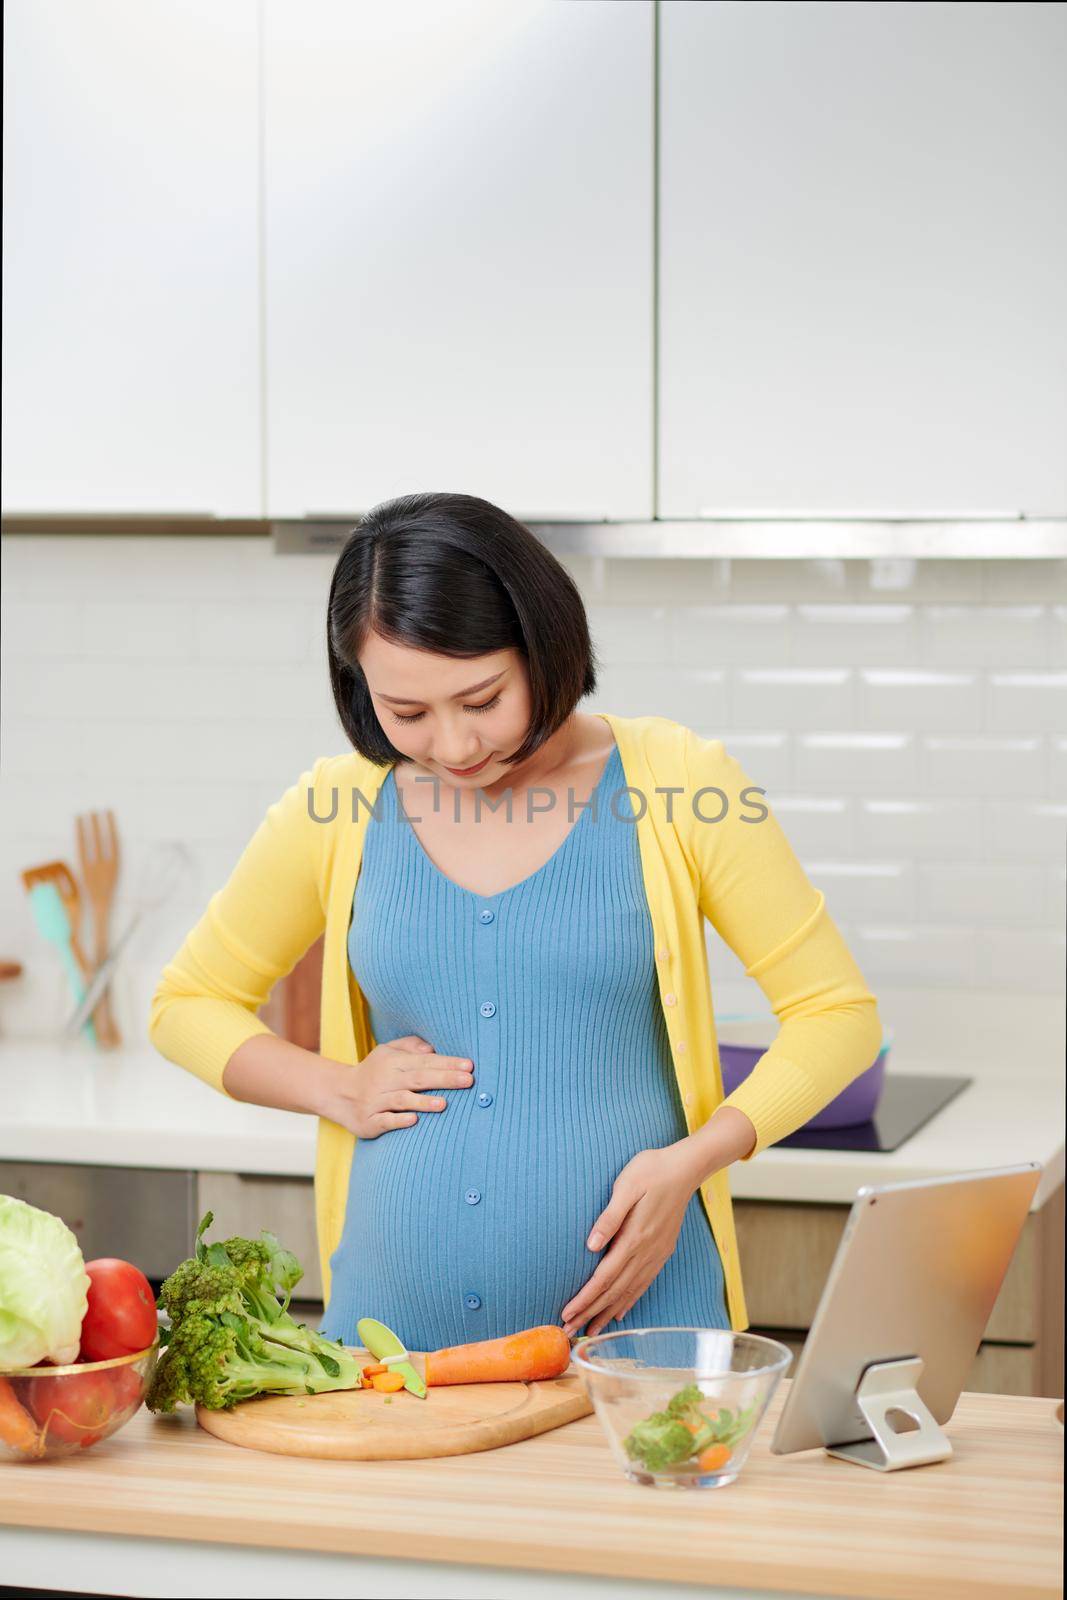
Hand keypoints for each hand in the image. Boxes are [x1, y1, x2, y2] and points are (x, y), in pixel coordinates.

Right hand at [317, 1034, 473, 1138]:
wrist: (338, 1093)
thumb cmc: (373, 1072)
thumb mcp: (387, 1052)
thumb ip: (410, 1046)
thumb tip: (432, 1047)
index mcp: (393, 1062)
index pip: (424, 1061)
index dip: (447, 1063)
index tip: (469, 1066)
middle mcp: (386, 1080)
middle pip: (418, 1078)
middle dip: (444, 1079)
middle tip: (468, 1080)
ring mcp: (376, 1102)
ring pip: (402, 1100)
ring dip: (423, 1101)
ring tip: (444, 1104)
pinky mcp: (369, 1121)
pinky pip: (385, 1120)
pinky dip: (398, 1120)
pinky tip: (414, 1120)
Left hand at [560, 1143, 703, 1337]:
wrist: (685, 1168)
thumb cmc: (650, 1171)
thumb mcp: (626, 1185)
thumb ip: (609, 1217)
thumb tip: (591, 1245)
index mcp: (634, 1237)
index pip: (604, 1277)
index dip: (585, 1298)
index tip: (567, 1314)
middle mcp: (646, 1252)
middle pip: (614, 1291)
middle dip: (590, 1312)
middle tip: (570, 1331)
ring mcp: (656, 1254)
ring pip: (629, 1292)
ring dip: (608, 1312)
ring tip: (591, 1330)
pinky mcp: (662, 1251)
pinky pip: (643, 1284)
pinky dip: (629, 1301)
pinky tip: (619, 1312)